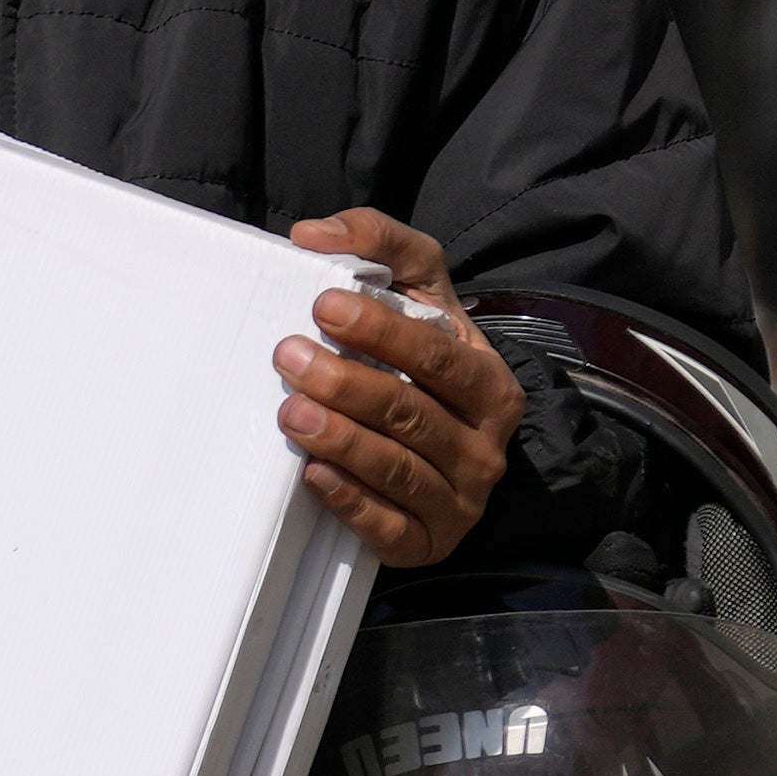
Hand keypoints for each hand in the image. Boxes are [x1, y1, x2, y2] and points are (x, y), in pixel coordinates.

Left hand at [280, 210, 517, 567]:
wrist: (443, 454)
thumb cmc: (418, 363)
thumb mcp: (417, 296)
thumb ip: (380, 247)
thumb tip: (312, 233)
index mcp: (488, 383)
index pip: (438, 356)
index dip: (382, 331)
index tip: (323, 304)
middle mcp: (483, 444)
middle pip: (412, 412)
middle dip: (348, 383)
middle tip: (288, 357)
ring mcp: (460, 498)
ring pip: (399, 470)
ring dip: (342, 440)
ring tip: (291, 414)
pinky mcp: (427, 542)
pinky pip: (389, 525)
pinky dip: (351, 500)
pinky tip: (313, 475)